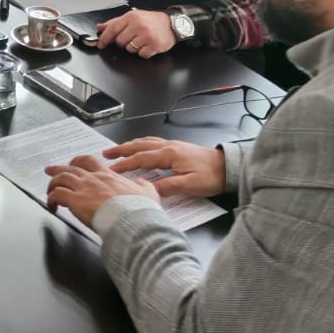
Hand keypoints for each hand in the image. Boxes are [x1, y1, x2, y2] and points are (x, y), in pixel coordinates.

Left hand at [44, 153, 158, 227]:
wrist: (133, 219)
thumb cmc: (140, 208)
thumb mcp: (148, 192)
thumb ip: (143, 186)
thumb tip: (142, 183)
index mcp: (108, 176)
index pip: (90, 162)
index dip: (80, 162)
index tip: (75, 165)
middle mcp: (93, 179)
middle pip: (71, 167)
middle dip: (59, 168)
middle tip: (51, 170)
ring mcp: (83, 188)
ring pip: (60, 178)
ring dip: (52, 184)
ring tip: (49, 189)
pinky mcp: (75, 201)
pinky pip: (56, 195)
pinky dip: (51, 199)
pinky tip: (52, 206)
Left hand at [97, 8, 176, 57]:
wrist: (172, 24)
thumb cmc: (152, 21)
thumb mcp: (133, 16)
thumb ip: (115, 22)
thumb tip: (100, 27)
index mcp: (131, 17)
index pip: (112, 29)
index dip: (104, 38)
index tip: (100, 44)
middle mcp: (138, 25)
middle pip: (120, 41)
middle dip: (123, 42)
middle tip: (132, 37)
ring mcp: (146, 36)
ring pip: (129, 49)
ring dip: (133, 47)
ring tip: (141, 40)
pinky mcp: (153, 46)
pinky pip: (141, 55)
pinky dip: (143, 52)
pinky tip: (148, 45)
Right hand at [104, 137, 225, 198]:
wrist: (228, 167)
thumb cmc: (211, 176)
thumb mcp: (189, 185)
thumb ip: (167, 186)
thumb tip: (148, 190)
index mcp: (168, 154)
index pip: (140, 159)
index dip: (124, 164)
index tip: (110, 169)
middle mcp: (168, 146)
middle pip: (139, 146)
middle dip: (121, 149)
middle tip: (105, 154)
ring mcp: (172, 145)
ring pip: (145, 142)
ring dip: (129, 145)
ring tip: (118, 150)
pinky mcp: (177, 147)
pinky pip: (153, 142)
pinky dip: (141, 144)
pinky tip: (141, 147)